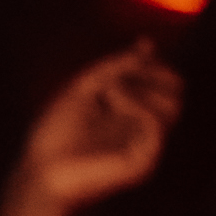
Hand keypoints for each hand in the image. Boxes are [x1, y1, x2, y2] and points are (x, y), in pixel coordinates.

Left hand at [22, 40, 181, 215]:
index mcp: (131, 111)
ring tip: (109, 90)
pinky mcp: (143, 161)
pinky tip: (110, 99)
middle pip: (176, 90)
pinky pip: (156, 123)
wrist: (39, 171)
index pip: (163, 80)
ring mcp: (145, 145)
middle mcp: (142, 128)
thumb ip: (115, 66)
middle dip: (152, 72)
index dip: (150, 62)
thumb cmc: (54, 134)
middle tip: (119, 75)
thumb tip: (146, 44)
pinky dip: (136, 103)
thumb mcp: (83, 87)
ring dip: (142, 86)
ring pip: (173, 105)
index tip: (126, 58)